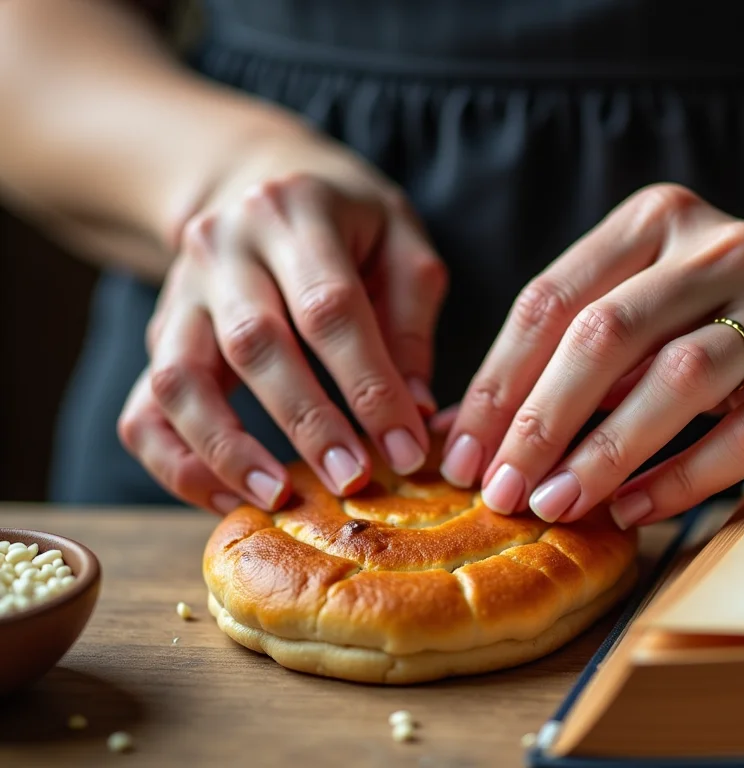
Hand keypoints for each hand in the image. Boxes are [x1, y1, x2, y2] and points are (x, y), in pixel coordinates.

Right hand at [118, 133, 446, 512]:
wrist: (257, 178)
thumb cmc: (349, 221)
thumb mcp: (400, 241)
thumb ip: (411, 321)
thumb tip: (415, 411)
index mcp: (297, 212)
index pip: (329, 307)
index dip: (369, 384)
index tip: (406, 447)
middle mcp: (225, 247)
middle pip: (255, 344)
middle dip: (307, 422)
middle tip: (353, 480)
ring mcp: (181, 292)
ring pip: (180, 380)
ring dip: (228, 450)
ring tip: (278, 497)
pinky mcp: (159, 335)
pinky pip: (144, 408)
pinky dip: (177, 462)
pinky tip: (227, 497)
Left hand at [436, 184, 743, 527]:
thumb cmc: (742, 322)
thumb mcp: (659, 309)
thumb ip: (578, 353)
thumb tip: (469, 428)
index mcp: (660, 222)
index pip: (554, 297)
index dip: (498, 380)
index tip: (461, 450)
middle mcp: (722, 250)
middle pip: (607, 333)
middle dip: (539, 418)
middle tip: (499, 488)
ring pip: (678, 378)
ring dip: (605, 449)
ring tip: (556, 504)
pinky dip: (683, 475)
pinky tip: (636, 510)